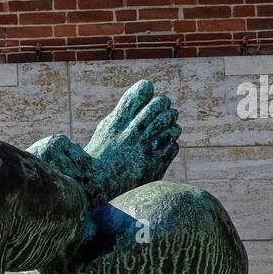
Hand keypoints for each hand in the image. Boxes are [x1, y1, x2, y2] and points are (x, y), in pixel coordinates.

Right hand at [84, 79, 180, 196]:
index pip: (140, 93)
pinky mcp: (155, 165)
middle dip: (163, 104)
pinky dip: (170, 142)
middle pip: (159, 106)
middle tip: (163, 107)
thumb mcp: (107, 127)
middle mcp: (133, 134)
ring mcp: (146, 150)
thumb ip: (126, 108)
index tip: (147, 90)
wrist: (99, 187)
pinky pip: (173, 145)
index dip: (145, 89)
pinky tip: (162, 143)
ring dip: (170, 122)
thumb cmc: (102, 154)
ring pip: (171, 125)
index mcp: (118, 122)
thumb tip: (147, 87)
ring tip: (167, 124)